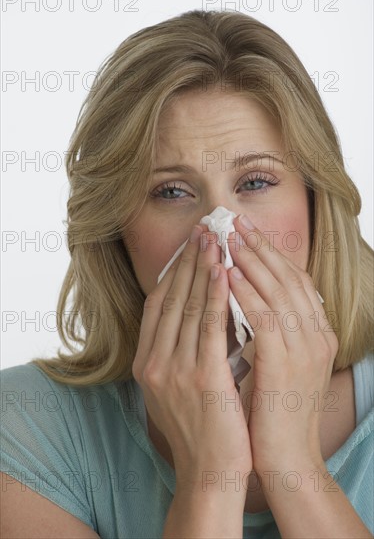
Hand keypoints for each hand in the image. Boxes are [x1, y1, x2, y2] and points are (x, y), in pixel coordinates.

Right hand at [132, 224, 251, 492]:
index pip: (157, 305)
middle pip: (170, 299)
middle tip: (202, 229)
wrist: (208, 471)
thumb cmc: (199, 428)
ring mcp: (173, 370)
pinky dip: (214, 295)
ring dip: (201, 269)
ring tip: (213, 239)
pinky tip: (223, 271)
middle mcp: (153, 362)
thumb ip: (179, 350)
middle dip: (187, 261)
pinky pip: (208, 327)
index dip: (172, 272)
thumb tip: (199, 310)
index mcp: (145, 363)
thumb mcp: (177, 386)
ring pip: (188, 306)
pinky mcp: (200, 378)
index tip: (187, 246)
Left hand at [226, 215, 338, 475]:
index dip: (271, 252)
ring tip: (226, 237)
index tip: (246, 231)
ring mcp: (305, 349)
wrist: (286, 459)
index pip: (295, 280)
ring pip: (278, 290)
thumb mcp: (278, 363)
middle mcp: (318, 336)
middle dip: (258, 246)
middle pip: (288, 277)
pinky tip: (227, 274)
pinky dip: (246, 293)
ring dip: (250, 260)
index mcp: (318, 334)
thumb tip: (243, 298)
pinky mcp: (286, 365)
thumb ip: (269, 331)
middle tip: (233, 221)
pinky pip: (265, 318)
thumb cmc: (274, 410)